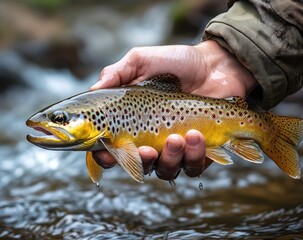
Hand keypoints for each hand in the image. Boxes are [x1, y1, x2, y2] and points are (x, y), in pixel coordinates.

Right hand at [90, 40, 256, 179]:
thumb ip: (117, 73)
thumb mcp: (142, 61)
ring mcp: (175, 149)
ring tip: (180, 136)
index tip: (107, 152)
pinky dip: (194, 156)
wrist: (214, 66)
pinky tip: (197, 135)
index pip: (114, 147)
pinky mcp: (199, 153)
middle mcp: (151, 140)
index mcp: (133, 123)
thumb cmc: (176, 63)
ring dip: (170, 158)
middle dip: (141, 162)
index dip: (106, 156)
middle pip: (139, 166)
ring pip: (166, 170)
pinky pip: (193, 167)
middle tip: (147, 149)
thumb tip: (95, 89)